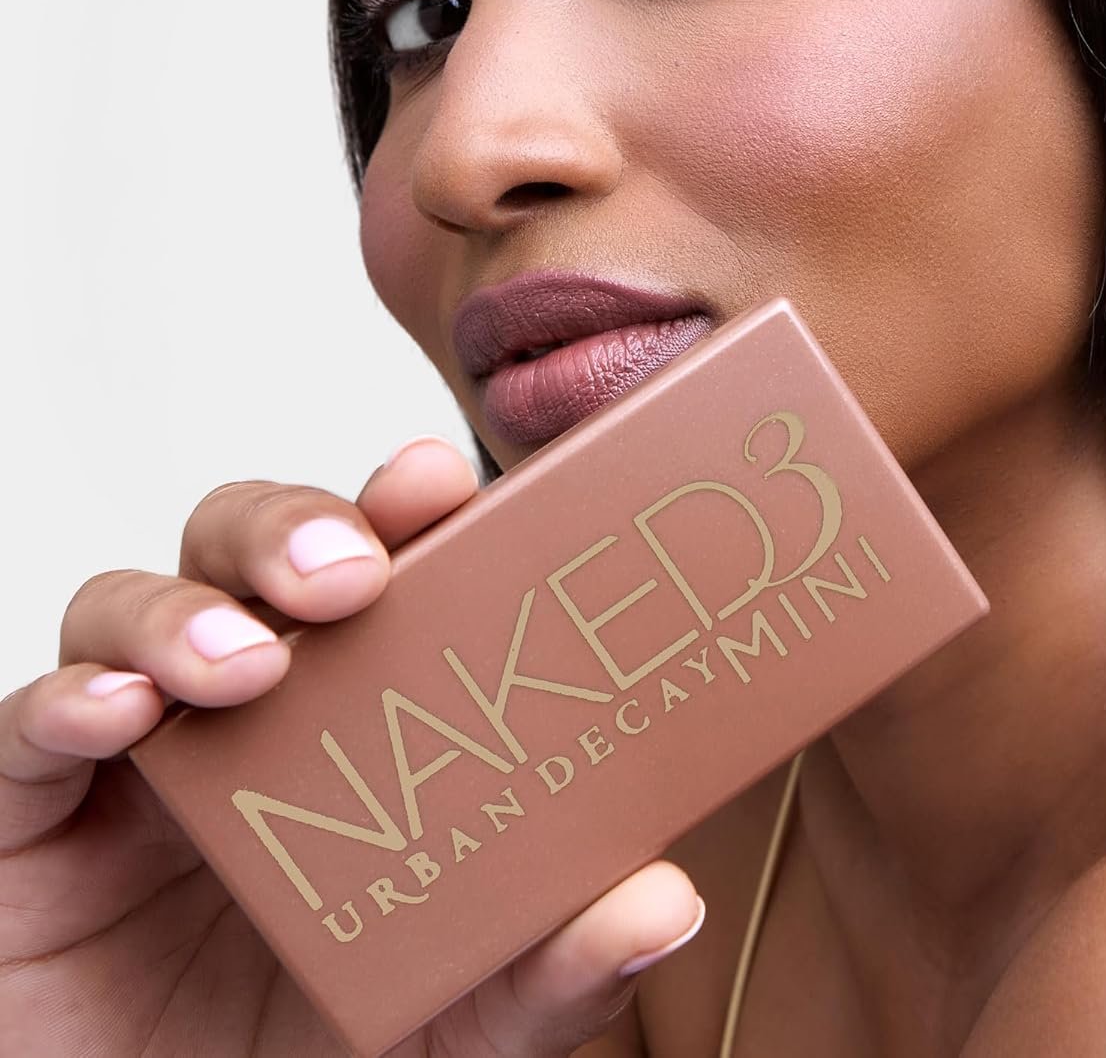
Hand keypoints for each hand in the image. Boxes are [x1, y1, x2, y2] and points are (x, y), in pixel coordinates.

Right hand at [0, 436, 702, 1055]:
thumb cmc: (326, 1042)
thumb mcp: (469, 1014)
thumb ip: (556, 962)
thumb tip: (665, 903)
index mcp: (358, 703)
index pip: (380, 562)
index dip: (404, 506)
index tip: (444, 480)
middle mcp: (248, 699)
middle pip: (250, 546)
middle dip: (293, 528)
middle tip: (352, 573)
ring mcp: (139, 750)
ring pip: (134, 603)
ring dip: (185, 610)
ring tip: (246, 662)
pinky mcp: (32, 818)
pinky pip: (27, 726)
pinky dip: (67, 698)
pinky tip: (116, 712)